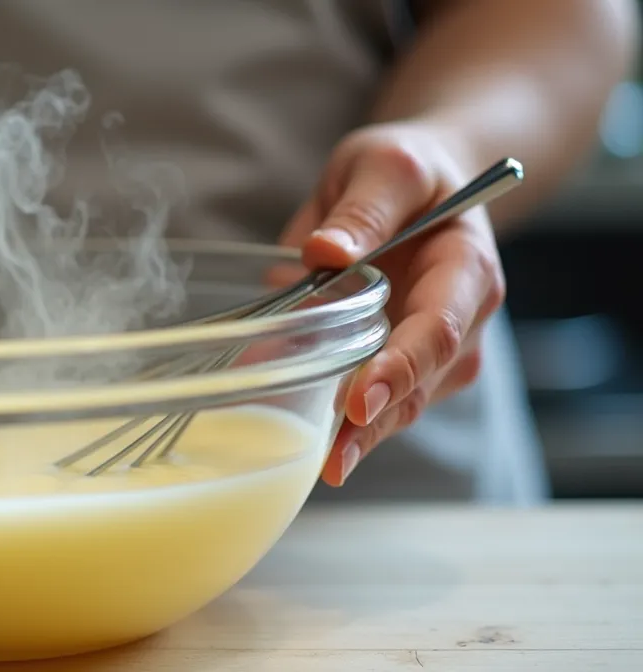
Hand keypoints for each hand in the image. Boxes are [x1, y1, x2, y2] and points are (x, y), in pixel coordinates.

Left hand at [279, 122, 506, 487]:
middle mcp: (463, 319)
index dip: (400, 368)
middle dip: (376, 423)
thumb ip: (362, 207)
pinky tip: (306, 440)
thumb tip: (326, 252)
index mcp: (466, 268)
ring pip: (402, 404)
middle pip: (422, 383)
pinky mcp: (402, 363)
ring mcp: (437, 350)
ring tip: (317, 462)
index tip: (359, 400)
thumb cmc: (404, 171)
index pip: (438, 330)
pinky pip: (378, 400)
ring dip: (360, 436)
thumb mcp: (383, 166)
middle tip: (333, 459)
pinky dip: (344, 422)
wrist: (421, 186)